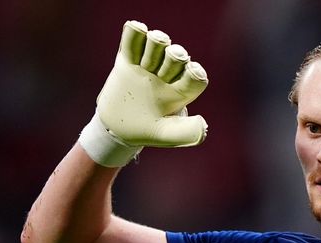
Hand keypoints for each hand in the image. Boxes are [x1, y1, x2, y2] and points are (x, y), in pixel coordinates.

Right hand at [79, 20, 208, 166]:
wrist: (116, 126)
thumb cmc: (148, 131)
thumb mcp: (167, 135)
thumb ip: (186, 132)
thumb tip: (204, 125)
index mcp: (182, 91)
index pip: (195, 76)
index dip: (196, 72)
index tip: (193, 72)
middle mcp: (169, 74)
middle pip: (177, 56)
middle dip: (173, 58)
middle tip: (160, 73)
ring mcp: (149, 64)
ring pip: (158, 42)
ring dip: (156, 44)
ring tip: (146, 63)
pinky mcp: (129, 58)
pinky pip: (133, 38)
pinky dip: (135, 32)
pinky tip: (137, 30)